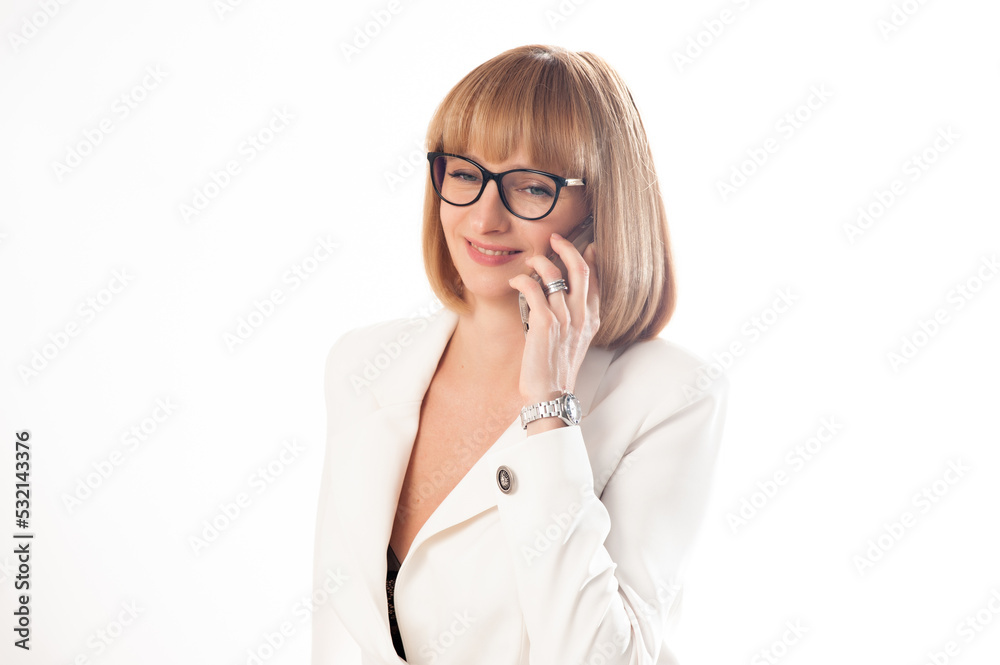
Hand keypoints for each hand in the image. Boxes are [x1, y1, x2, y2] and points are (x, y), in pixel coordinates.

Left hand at [508, 234, 599, 409]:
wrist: (551, 394)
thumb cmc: (557, 368)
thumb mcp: (575, 340)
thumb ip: (576, 316)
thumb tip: (570, 293)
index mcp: (591, 319)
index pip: (596, 278)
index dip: (589, 257)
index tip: (583, 244)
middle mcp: (581, 316)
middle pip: (580, 268)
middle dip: (566, 247)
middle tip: (553, 238)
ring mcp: (564, 319)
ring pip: (554, 275)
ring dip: (539, 261)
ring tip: (530, 260)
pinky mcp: (544, 325)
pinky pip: (533, 290)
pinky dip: (522, 280)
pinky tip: (515, 281)